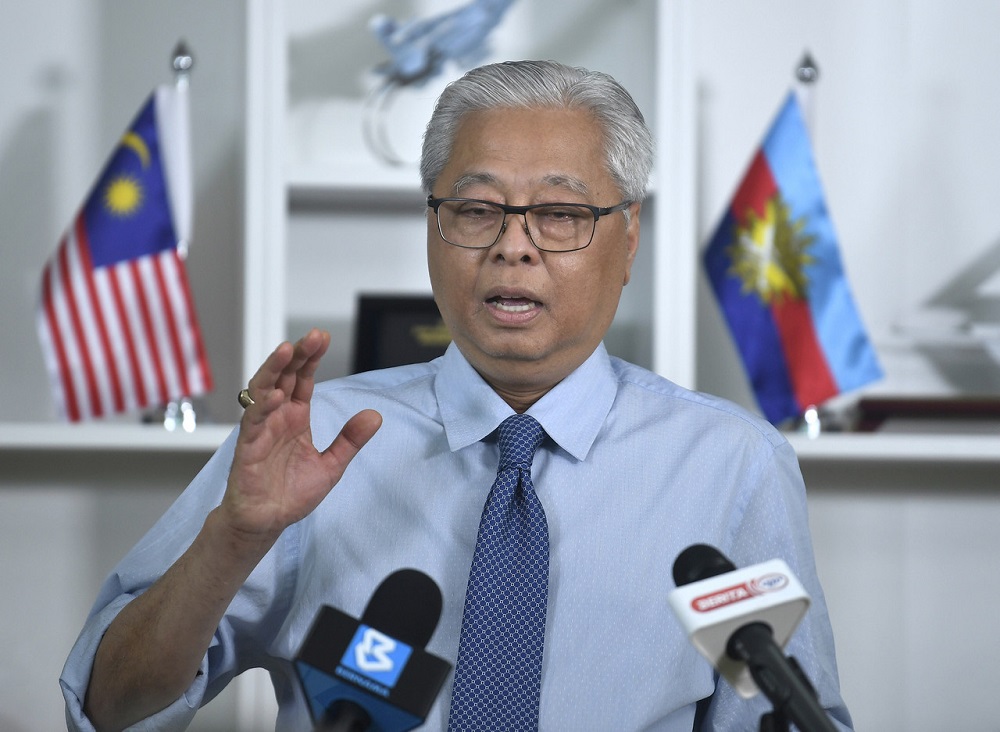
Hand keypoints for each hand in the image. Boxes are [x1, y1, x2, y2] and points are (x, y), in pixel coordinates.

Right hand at [221, 328, 381, 546]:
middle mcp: (277, 417)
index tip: (323, 337)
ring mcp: (261, 429)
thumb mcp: (332, 465)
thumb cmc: (292, 492)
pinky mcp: (248, 447)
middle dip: (297, 355)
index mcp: (295, 417)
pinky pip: (253, 421)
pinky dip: (263, 407)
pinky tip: (276, 395)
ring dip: (274, 369)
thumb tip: (375, 415)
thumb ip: (350, 440)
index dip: (311, 359)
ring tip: (288, 350)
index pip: (302, 380)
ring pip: (263, 390)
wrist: (268, 521)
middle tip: (313, 336)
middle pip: (284, 377)